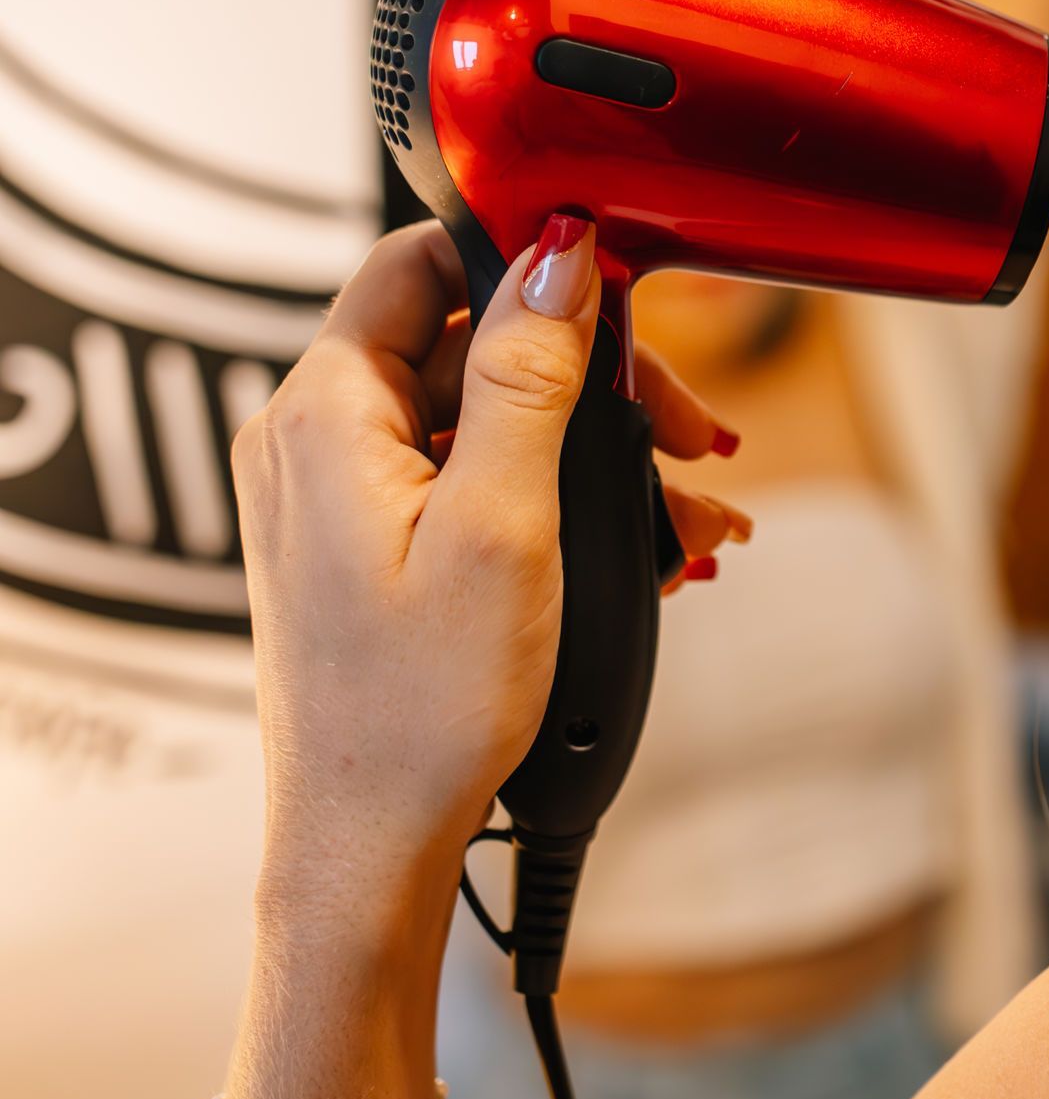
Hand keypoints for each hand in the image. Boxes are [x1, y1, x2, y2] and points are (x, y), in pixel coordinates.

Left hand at [236, 218, 749, 946]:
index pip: (421, 260)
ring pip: (479, 416)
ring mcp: (333, 494)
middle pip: (466, 340)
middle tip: (685, 434)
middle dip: (587, 379)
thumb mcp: (504, 525)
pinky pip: (465, 481)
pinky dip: (549, 501)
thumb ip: (530, 376)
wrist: (369, 845)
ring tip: (684, 515)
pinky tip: (632, 551)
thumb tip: (560, 253)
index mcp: (324, 411)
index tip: (618, 304)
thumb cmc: (421, 709)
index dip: (526, 266)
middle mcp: (312, 438)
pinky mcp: (361, 546)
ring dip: (586, 450)